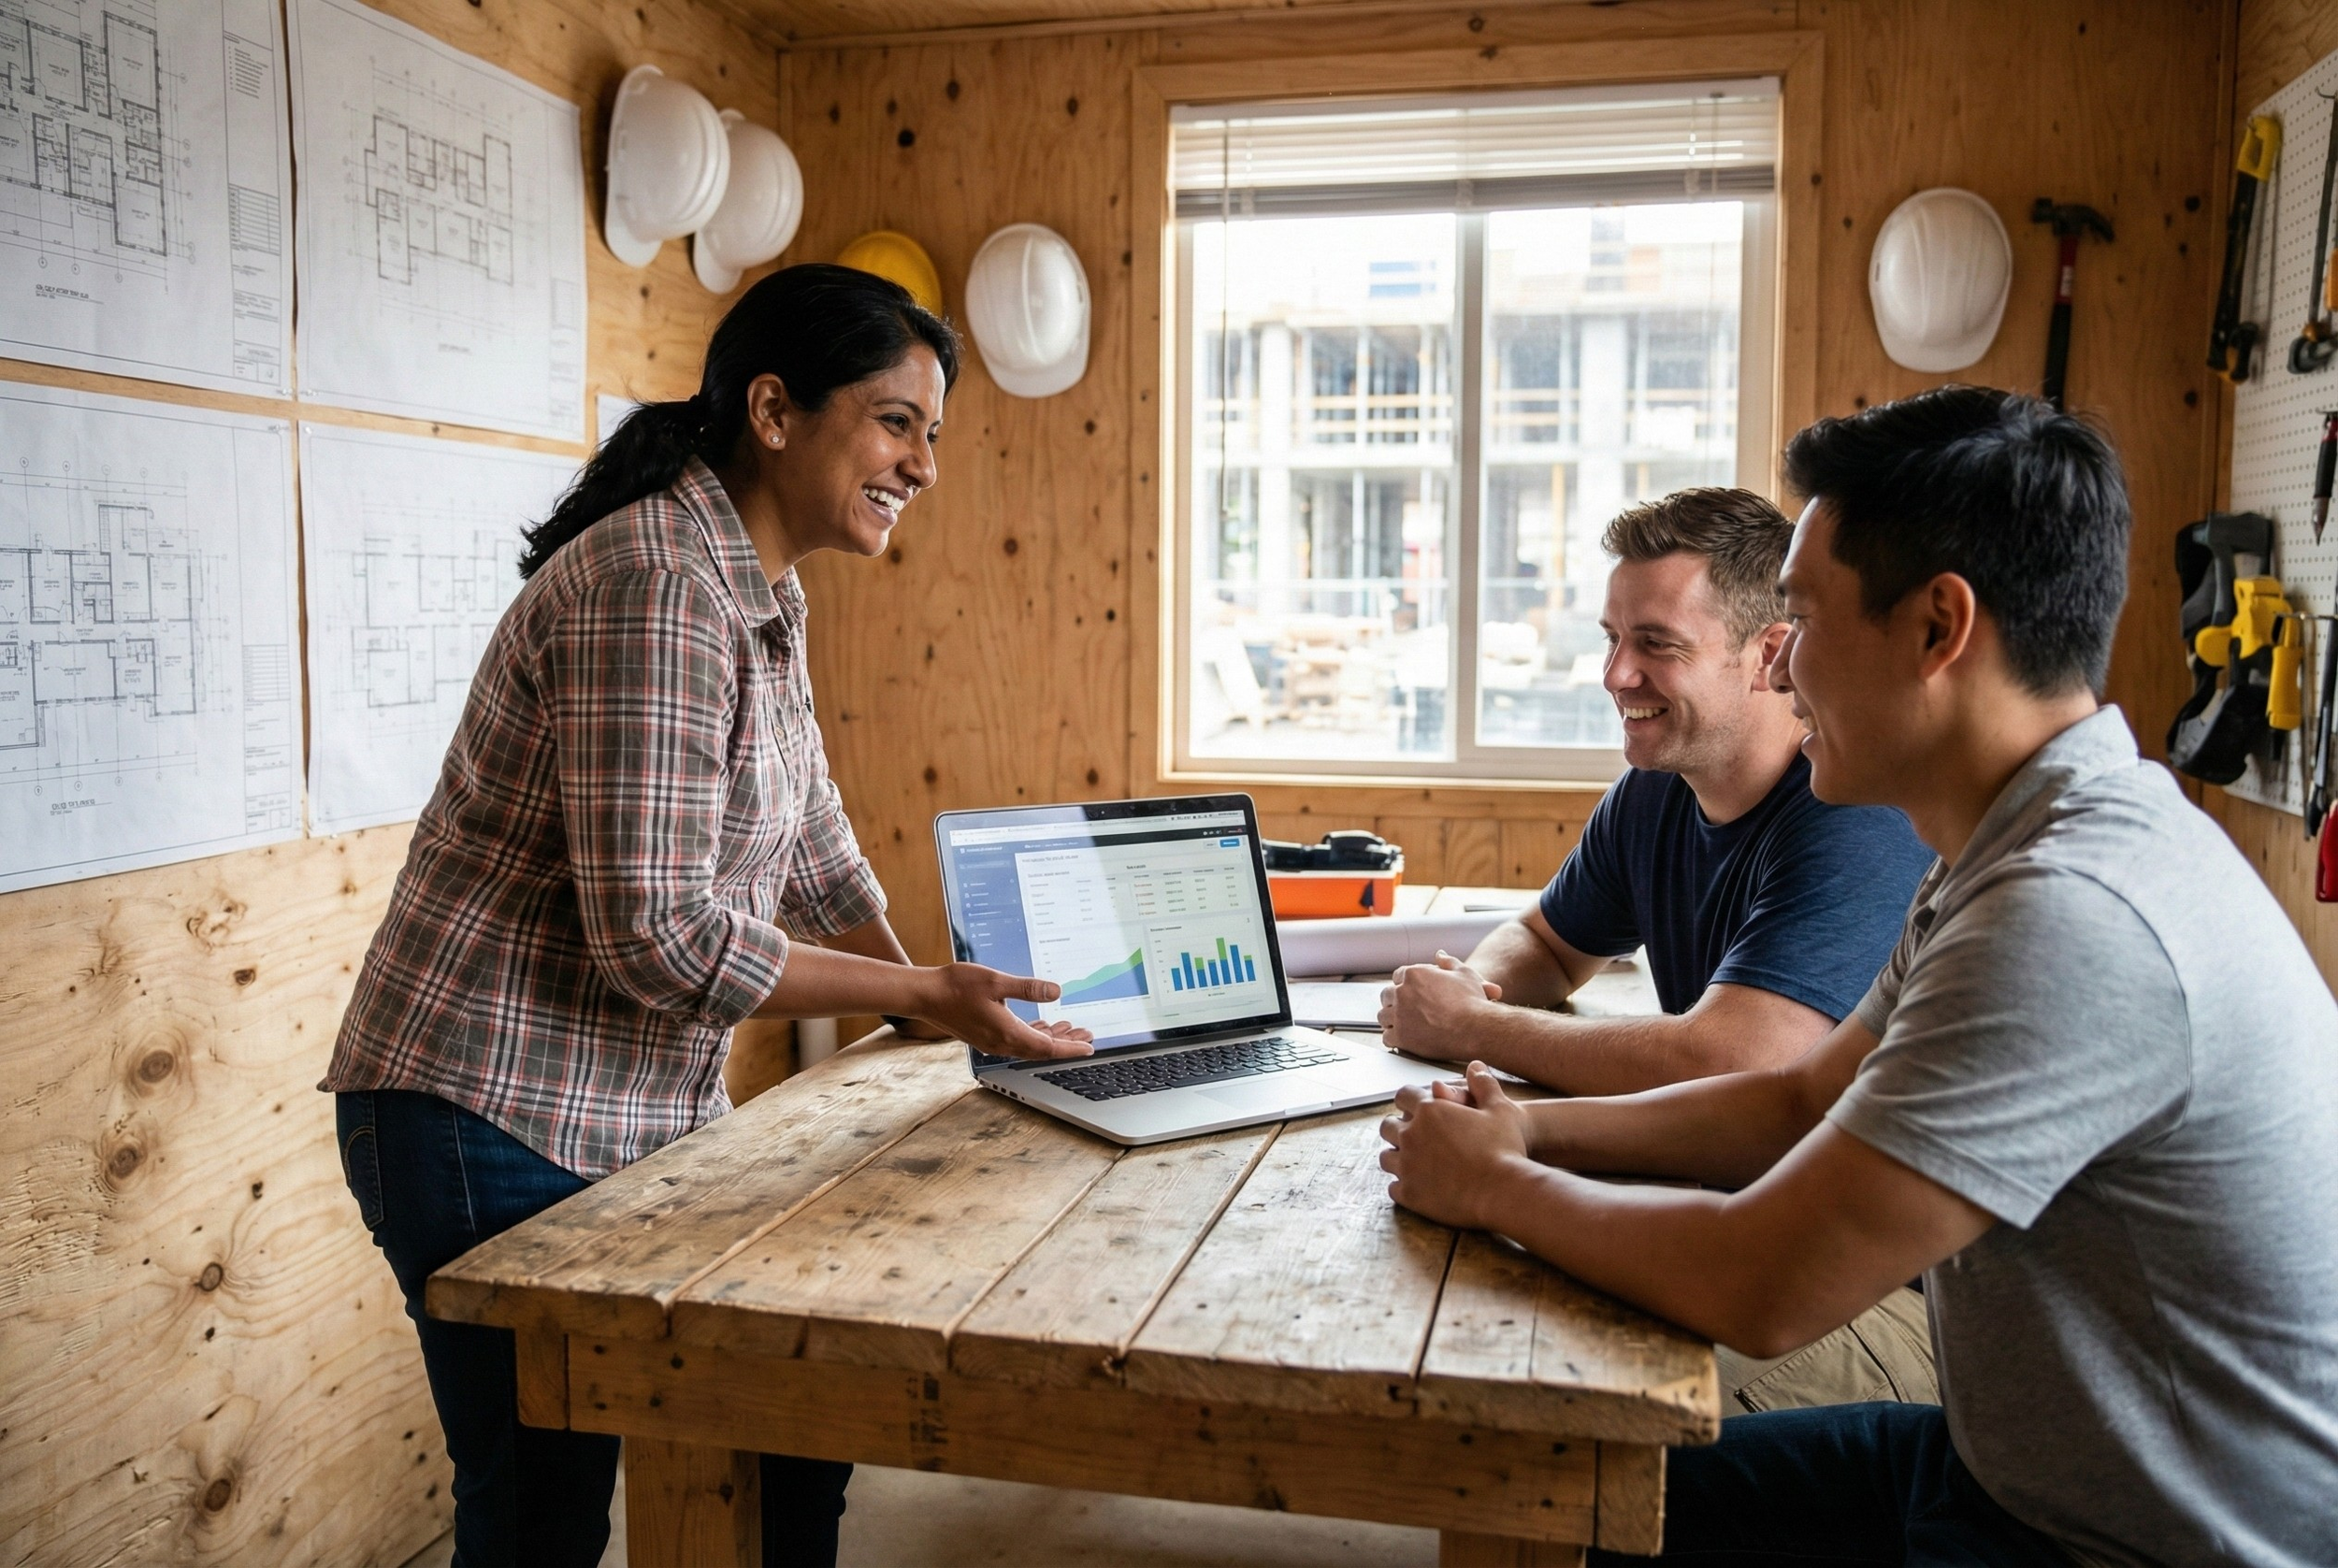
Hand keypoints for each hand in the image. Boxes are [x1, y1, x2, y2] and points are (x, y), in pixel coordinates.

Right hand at [909, 963, 1093, 1059]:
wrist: (925, 995)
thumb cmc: (957, 986)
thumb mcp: (997, 981)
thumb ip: (1029, 989)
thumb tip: (1056, 992)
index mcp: (1007, 1033)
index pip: (1048, 1047)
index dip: (1071, 1047)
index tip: (1089, 1047)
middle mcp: (1001, 1043)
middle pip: (1041, 1049)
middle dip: (1066, 1043)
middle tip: (1086, 1035)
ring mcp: (991, 1041)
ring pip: (1029, 1045)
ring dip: (1050, 1038)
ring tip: (1069, 1028)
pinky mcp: (984, 1035)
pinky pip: (1016, 1040)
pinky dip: (1033, 1033)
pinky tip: (1040, 1024)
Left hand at [1378, 951, 1501, 1060]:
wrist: (1475, 1028)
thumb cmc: (1472, 1001)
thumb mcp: (1464, 973)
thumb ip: (1448, 962)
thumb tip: (1439, 954)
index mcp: (1414, 974)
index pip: (1398, 976)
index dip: (1403, 984)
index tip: (1408, 991)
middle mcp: (1402, 993)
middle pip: (1386, 995)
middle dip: (1393, 1001)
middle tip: (1403, 1008)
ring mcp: (1399, 1015)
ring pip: (1383, 1016)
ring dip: (1391, 1020)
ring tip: (1402, 1024)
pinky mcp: (1401, 1037)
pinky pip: (1387, 1037)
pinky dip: (1393, 1039)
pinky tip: (1402, 1039)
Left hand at [1379, 1061, 1531, 1228]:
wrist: (1503, 1190)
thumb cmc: (1505, 1148)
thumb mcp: (1500, 1109)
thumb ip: (1484, 1084)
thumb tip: (1475, 1066)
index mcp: (1429, 1110)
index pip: (1403, 1096)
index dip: (1410, 1101)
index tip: (1416, 1108)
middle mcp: (1411, 1135)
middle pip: (1388, 1127)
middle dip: (1398, 1129)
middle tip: (1413, 1136)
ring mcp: (1407, 1166)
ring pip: (1386, 1158)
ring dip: (1396, 1157)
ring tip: (1411, 1161)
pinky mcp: (1409, 1194)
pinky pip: (1393, 1188)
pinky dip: (1402, 1186)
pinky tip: (1416, 1186)